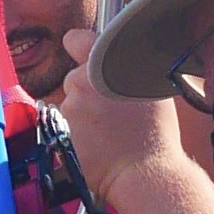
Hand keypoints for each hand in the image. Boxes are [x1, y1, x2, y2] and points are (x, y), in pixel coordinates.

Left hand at [55, 53, 177, 200]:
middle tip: (110, 112)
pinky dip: (76, 136)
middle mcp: (82, 82)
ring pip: (69, 107)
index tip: (78, 51)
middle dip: (85, 93)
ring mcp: (69, 108)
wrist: (144, 173)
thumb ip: (126, 67)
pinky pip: (63, 129)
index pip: (76, 40)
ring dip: (81, 117)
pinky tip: (98, 145)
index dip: (77, 46)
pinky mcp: (59, 133)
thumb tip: (115, 60)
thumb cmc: (154, 133)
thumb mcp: (150, 87)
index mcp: (105, 65)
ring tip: (108, 133)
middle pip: (73, 80)